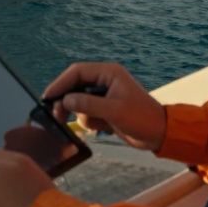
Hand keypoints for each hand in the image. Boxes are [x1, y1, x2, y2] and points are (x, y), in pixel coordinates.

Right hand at [43, 62, 165, 151]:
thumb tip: (64, 101)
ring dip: (81, 115)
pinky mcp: (104, 109)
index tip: (48, 97)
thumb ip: (88, 104)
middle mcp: (104, 81)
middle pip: (74, 86)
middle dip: (66, 101)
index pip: (77, 72)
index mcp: (108, 73)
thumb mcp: (114, 111)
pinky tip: (103, 129)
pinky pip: (86, 113)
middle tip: (56, 116)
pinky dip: (89, 122)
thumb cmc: (141, 118)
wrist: (159, 134)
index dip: (60, 83)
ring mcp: (103, 96)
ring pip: (78, 102)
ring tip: (94, 125)